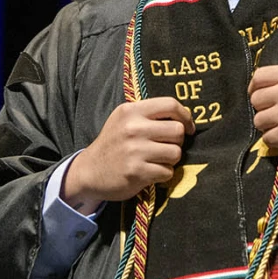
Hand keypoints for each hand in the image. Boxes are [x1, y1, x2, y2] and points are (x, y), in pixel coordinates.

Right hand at [62, 98, 194, 213]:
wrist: (89, 171)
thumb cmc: (113, 144)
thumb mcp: (124, 120)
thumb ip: (149, 115)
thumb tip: (184, 117)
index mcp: (131, 111)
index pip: (170, 104)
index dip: (185, 116)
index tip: (188, 127)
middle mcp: (133, 128)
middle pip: (177, 130)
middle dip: (178, 141)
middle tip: (166, 147)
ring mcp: (135, 150)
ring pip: (176, 153)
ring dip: (171, 160)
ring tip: (157, 160)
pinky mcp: (137, 172)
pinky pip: (167, 172)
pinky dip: (163, 174)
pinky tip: (150, 172)